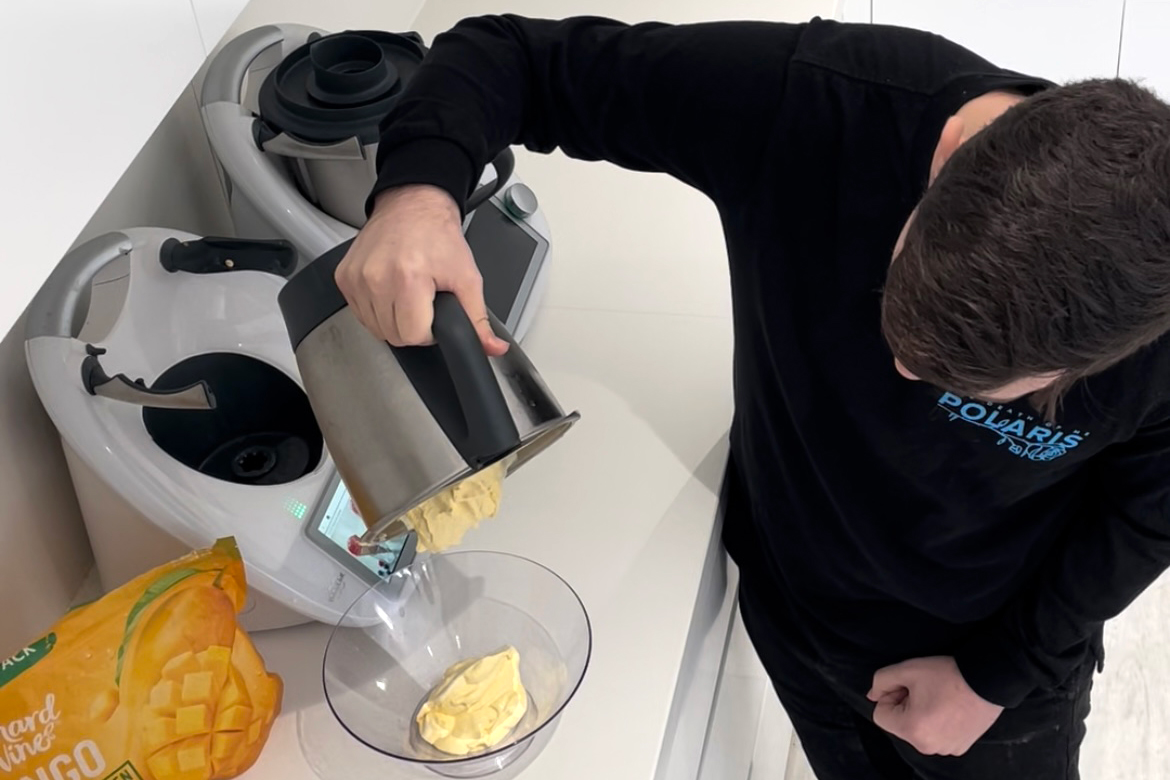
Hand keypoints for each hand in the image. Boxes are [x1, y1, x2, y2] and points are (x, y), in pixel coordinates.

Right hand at [334, 184, 508, 354]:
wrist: (413, 204)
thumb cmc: (438, 235)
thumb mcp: (467, 278)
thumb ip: (478, 319)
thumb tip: (493, 348)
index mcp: (408, 279)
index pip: (413, 336)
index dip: (429, 331)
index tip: (433, 314)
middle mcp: (376, 278)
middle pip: (393, 335)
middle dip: (412, 326)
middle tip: (423, 302)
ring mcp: (356, 278)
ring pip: (375, 328)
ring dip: (393, 319)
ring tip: (407, 293)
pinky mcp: (344, 277)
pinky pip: (360, 313)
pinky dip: (376, 309)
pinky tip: (390, 289)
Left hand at [868, 656, 1003, 755]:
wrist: (989, 679)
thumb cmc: (947, 674)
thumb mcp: (907, 669)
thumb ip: (881, 681)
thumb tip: (872, 696)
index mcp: (912, 729)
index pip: (880, 714)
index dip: (891, 696)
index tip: (909, 686)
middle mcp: (927, 746)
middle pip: (899, 724)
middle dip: (905, 706)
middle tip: (925, 690)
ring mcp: (945, 749)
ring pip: (917, 731)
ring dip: (921, 715)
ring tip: (940, 698)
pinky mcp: (959, 747)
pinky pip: (936, 736)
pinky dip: (938, 723)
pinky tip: (950, 707)